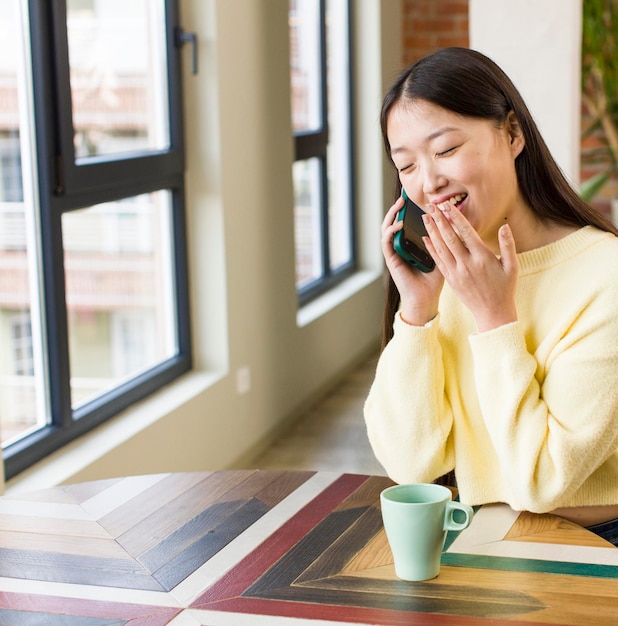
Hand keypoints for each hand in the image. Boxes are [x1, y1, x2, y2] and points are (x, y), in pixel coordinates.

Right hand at [381, 197, 444, 325]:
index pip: (407, 223)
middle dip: (398, 209)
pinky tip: (400, 224)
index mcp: (410, 245)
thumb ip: (447, 240)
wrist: (426, 299)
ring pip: (387, 229)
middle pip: (394, 223)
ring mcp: (394, 253)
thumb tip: (458, 221)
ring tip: (399, 205)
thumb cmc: (435, 280)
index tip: (413, 197)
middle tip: (404, 196)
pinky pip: (387, 242)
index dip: (409, 210)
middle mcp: (400, 247)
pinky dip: (391, 232)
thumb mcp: (444, 255)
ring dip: (391, 216)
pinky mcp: (391, 260)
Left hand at [421, 203, 517, 331]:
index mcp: (482, 257)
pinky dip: (431, 248)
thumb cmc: (505, 288)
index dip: (455, 217)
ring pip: (440, 248)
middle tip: (431, 206)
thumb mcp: (512, 266)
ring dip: (431, 231)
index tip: (447, 205)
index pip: (465, 232)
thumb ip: (508, 245)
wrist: (492, 313)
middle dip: (439, 220)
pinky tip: (425, 238)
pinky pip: (438, 261)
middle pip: (449, 238)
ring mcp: (456, 272)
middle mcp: (466, 264)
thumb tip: (504, 226)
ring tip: (425, 217)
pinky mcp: (450, 280)